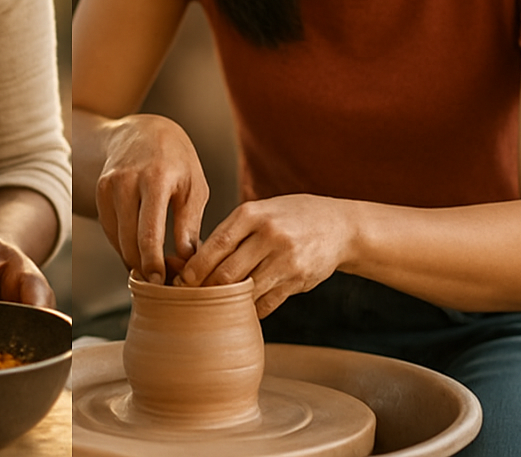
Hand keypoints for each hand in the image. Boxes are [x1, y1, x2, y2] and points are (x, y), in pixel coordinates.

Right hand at [95, 113, 209, 285]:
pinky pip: (110, 229)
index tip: (160, 280)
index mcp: (156, 178)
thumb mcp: (194, 186)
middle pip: (129, 239)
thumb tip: (186, 261)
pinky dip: (124, 245)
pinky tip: (140, 251)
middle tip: (162, 281)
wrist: (142, 130)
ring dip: (133, 258)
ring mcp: (109, 186)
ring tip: (155, 267)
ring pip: (117, 238)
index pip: (149, 231)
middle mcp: (126, 181)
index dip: (153, 261)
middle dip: (144, 265)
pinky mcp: (100, 192)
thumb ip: (189, 224)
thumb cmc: (176, 160)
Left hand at [176, 194, 353, 317]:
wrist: (338, 226)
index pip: (216, 244)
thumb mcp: (259, 212)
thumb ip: (231, 232)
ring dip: (227, 300)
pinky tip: (243, 308)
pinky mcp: (299, 279)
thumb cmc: (288, 218)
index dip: (196, 266)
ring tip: (214, 303)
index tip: (182, 279)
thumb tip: (193, 260)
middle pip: (227, 271)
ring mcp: (286, 259)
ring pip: (246, 290)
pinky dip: (251, 308)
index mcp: (252, 214)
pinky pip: (267, 302)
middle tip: (193, 296)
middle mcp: (269, 235)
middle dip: (206, 287)